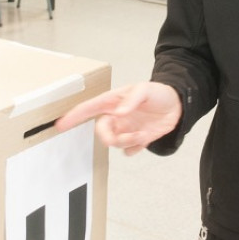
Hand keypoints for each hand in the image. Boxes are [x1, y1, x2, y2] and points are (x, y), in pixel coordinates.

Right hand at [55, 82, 180, 155]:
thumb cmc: (159, 93)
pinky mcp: (137, 139)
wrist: (178, 105)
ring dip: (126, 142)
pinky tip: (144, 140)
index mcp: (113, 102)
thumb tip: (119, 113)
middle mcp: (116, 117)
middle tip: (129, 136)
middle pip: (101, 132)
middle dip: (110, 138)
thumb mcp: (145, 89)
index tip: (60, 124)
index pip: (88, 109)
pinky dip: (134, 149)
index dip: (73, 116)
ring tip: (142, 135)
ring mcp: (126, 129)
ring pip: (114, 143)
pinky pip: (128, 151)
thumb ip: (131, 100)